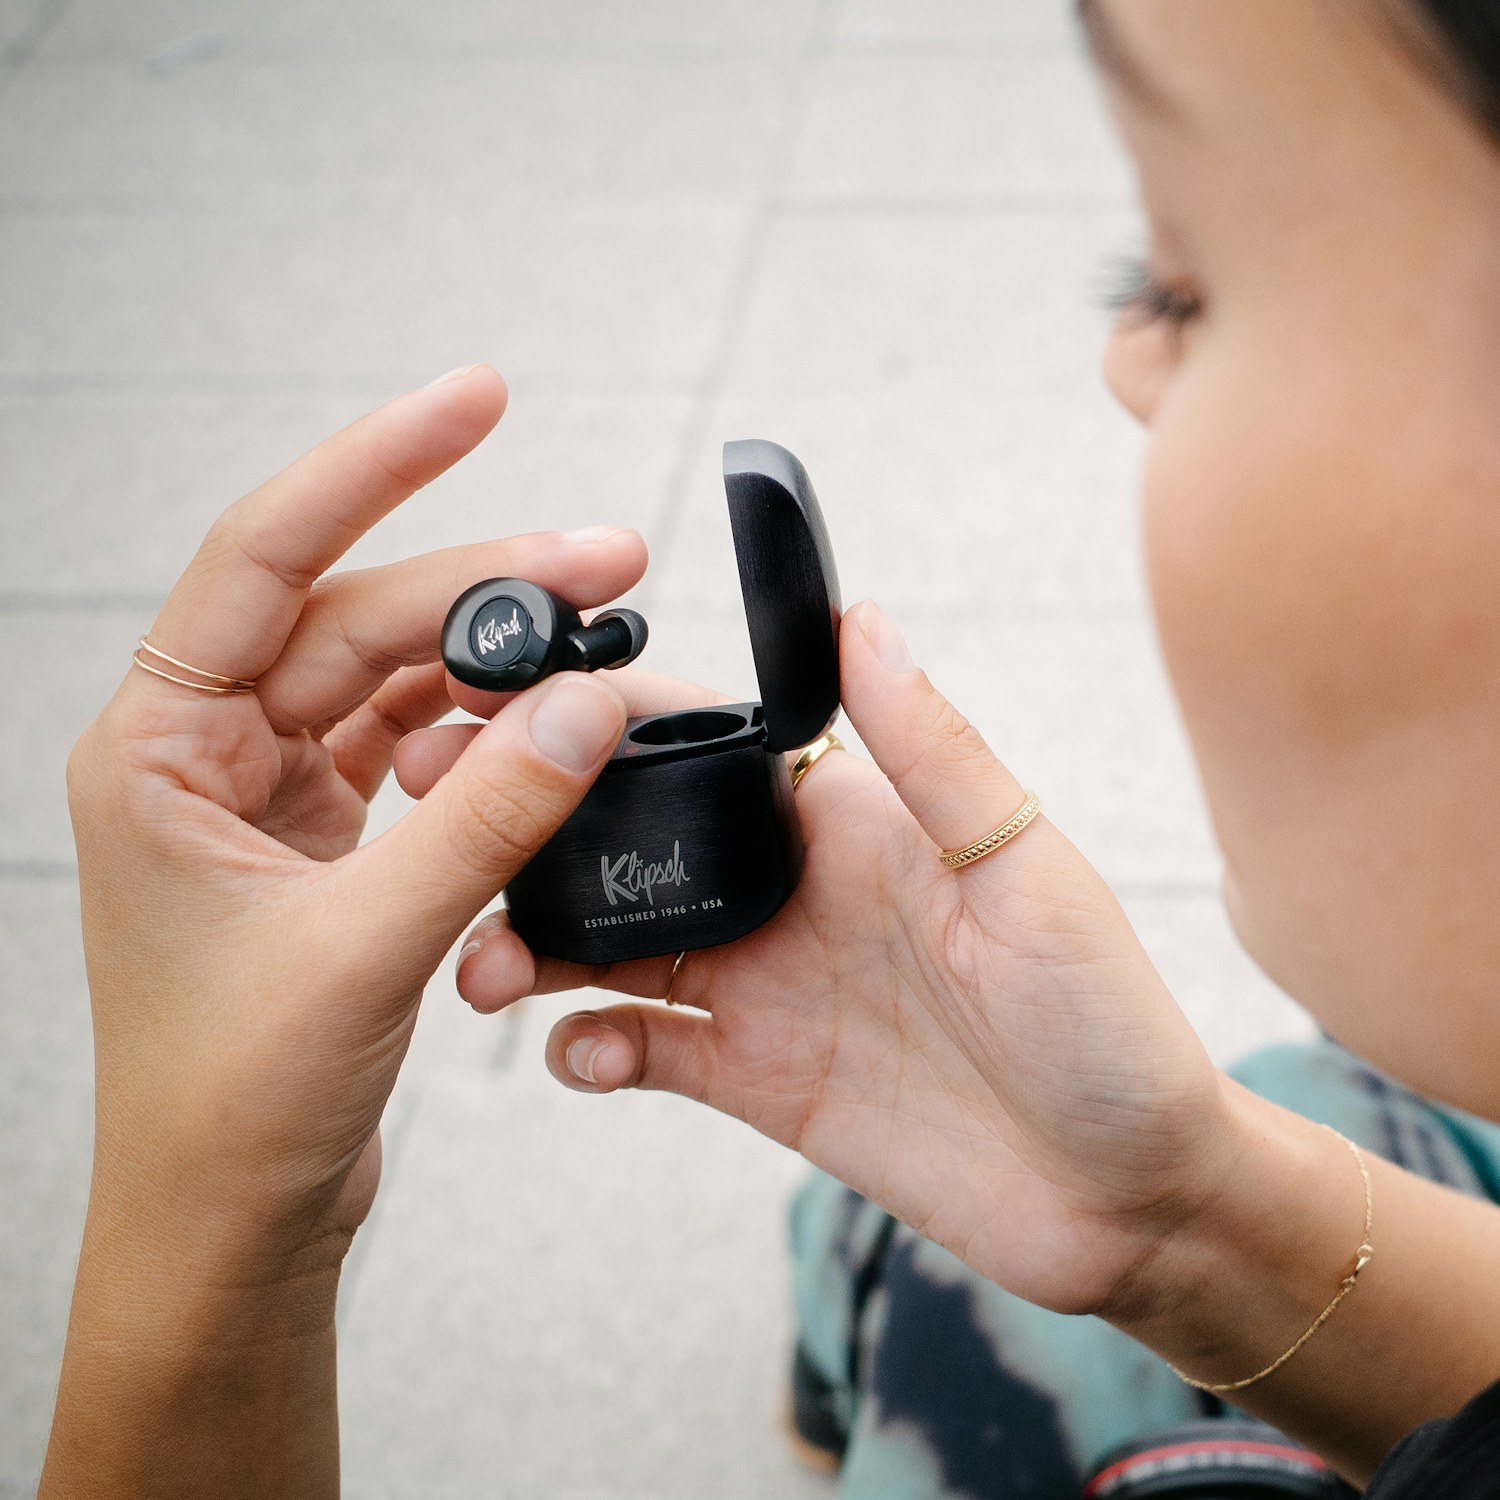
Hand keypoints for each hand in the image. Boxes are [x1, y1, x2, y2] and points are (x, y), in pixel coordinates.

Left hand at [66, 367, 644, 1271]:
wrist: (231, 1223)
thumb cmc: (232, 1102)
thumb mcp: (366, 944)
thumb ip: (486, 816)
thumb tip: (588, 706)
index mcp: (157, 750)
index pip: (266, 558)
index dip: (373, 466)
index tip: (474, 399)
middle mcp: (207, 752)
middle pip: (359, 617)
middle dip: (488, 585)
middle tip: (610, 555)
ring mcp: (271, 792)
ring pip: (398, 678)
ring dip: (497, 655)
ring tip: (600, 629)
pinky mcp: (329, 837)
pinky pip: (419, 748)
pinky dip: (487, 733)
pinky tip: (547, 726)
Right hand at [400, 600, 1233, 1317]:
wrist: (1128, 1200)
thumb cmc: (1109, 1024)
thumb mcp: (1026, 873)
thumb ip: (932, 753)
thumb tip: (861, 613)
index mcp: (847, 823)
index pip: (702, 746)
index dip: (603, 725)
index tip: (510, 709)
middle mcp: (790, 895)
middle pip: (633, 845)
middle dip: (534, 835)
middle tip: (439, 829)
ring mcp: (767, 989)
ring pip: (617, 947)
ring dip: (538, 949)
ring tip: (487, 969)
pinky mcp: (757, 1080)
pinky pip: (646, 1050)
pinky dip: (593, 1049)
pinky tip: (584, 1057)